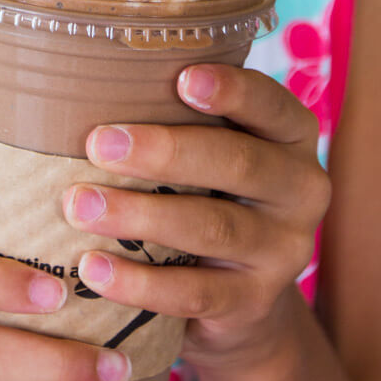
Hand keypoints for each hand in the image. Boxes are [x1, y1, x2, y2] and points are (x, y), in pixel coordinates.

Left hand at [62, 64, 330, 368]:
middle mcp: (300, 189)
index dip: (231, 90)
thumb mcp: (209, 146)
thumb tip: (85, 77)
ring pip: (213, 228)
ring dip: (141, 216)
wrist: (239, 292)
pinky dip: (141, 282)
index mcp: (291, 134)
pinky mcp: (254, 303)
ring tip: (80, 206)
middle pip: (237, 163)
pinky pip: (196, 293)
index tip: (182, 79)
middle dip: (165, 152)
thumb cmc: (206, 188)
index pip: (270, 103)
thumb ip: (175, 114)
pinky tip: (94, 268)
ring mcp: (284, 251)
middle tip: (99, 144)